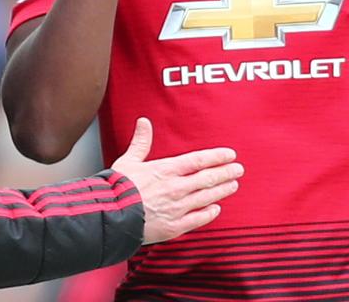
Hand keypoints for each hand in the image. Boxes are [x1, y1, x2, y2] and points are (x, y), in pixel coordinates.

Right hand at [111, 117, 241, 244]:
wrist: (110, 217)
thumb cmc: (117, 189)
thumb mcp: (128, 160)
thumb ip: (141, 142)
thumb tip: (144, 122)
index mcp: (165, 170)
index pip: (198, 160)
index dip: (217, 157)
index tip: (230, 155)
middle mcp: (175, 188)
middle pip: (207, 178)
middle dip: (225, 173)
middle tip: (238, 169)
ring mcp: (177, 208)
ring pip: (206, 197)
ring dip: (222, 191)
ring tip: (233, 185)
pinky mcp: (174, 226)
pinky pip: (198, 219)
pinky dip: (209, 213)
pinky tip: (216, 209)